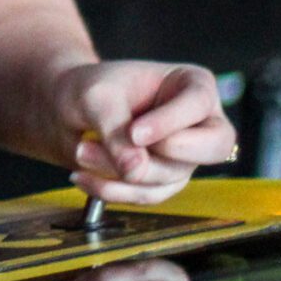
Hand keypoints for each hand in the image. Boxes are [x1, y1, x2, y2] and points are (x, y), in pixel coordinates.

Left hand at [54, 61, 234, 204]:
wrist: (66, 111)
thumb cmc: (89, 91)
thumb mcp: (96, 98)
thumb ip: (116, 129)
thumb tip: (136, 171)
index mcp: (193, 84)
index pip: (198, 103)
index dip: (170, 122)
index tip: (134, 133)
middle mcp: (199, 122)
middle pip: (214, 147)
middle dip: (165, 156)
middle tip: (124, 155)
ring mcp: (186, 155)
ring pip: (170, 177)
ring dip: (120, 172)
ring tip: (82, 152)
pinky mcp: (166, 181)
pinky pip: (149, 195)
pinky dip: (113, 190)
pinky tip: (83, 176)